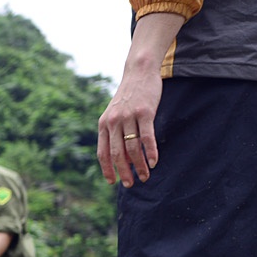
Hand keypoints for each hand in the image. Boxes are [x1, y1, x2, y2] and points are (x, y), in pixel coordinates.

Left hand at [98, 60, 161, 185]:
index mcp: (103, 124)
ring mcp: (128, 117)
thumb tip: (122, 158)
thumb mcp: (115, 114)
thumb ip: (115, 133)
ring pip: (132, 148)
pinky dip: (150, 152)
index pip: (102, 152)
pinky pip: (146, 137)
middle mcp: (113, 122)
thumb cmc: (128, 97)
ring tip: (146, 176)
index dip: (107, 169)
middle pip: (117, 153)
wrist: (139, 72)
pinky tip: (154, 162)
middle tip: (131, 184)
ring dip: (140, 165)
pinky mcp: (144, 112)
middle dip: (124, 172)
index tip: (113, 182)